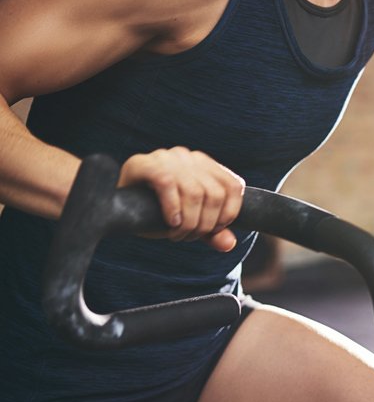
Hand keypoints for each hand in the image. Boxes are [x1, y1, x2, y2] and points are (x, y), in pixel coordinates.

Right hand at [116, 148, 244, 250]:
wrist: (111, 203)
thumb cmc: (153, 211)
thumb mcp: (187, 221)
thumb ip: (210, 230)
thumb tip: (228, 244)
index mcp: (204, 165)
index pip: (233, 186)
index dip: (228, 213)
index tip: (212, 230)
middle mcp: (188, 157)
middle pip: (214, 193)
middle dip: (204, 223)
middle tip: (187, 236)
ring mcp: (166, 157)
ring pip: (193, 191)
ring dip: (188, 222)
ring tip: (176, 234)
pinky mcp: (143, 163)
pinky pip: (167, 183)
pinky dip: (172, 208)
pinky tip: (169, 222)